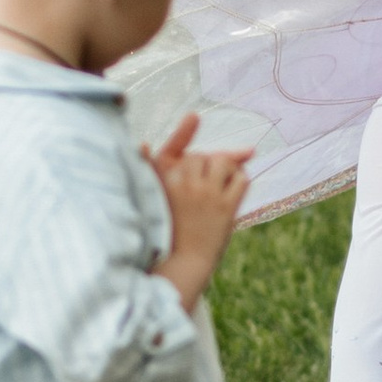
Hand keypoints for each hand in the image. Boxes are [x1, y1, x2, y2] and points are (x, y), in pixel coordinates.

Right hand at [144, 111, 251, 308]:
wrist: (182, 265)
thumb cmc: (165, 230)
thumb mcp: (151, 195)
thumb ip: (151, 166)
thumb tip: (139, 143)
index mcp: (163, 178)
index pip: (174, 146)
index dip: (184, 131)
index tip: (194, 116)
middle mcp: (185, 183)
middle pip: (203, 155)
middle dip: (207, 162)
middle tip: (206, 182)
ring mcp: (207, 195)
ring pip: (224, 163)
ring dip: (226, 168)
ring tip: (220, 183)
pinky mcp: (227, 208)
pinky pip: (242, 180)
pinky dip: (240, 180)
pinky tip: (233, 190)